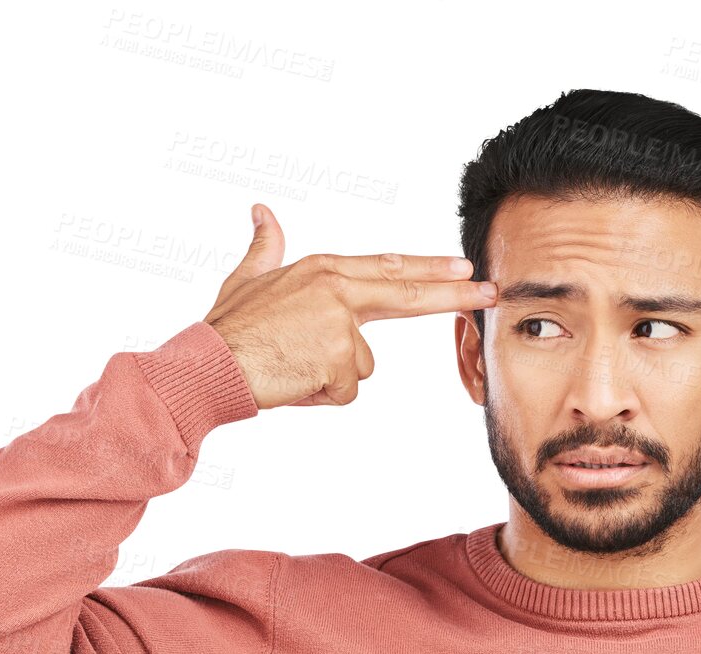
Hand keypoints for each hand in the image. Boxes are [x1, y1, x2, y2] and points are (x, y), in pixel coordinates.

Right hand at [204, 203, 496, 408]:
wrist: (209, 362)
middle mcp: (338, 290)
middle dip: (454, 293)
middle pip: (408, 294)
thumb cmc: (227, 327)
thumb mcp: (247, 277)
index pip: (389, 269)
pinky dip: (320, 396)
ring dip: (330, 377)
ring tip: (292, 367)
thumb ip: (265, 247)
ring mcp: (341, 324)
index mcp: (324, 270)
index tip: (462, 268)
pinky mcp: (340, 359)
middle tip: (491, 291)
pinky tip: (293, 382)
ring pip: (360, 365)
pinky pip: (345, 391)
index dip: (428, 270)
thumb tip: (262, 211)